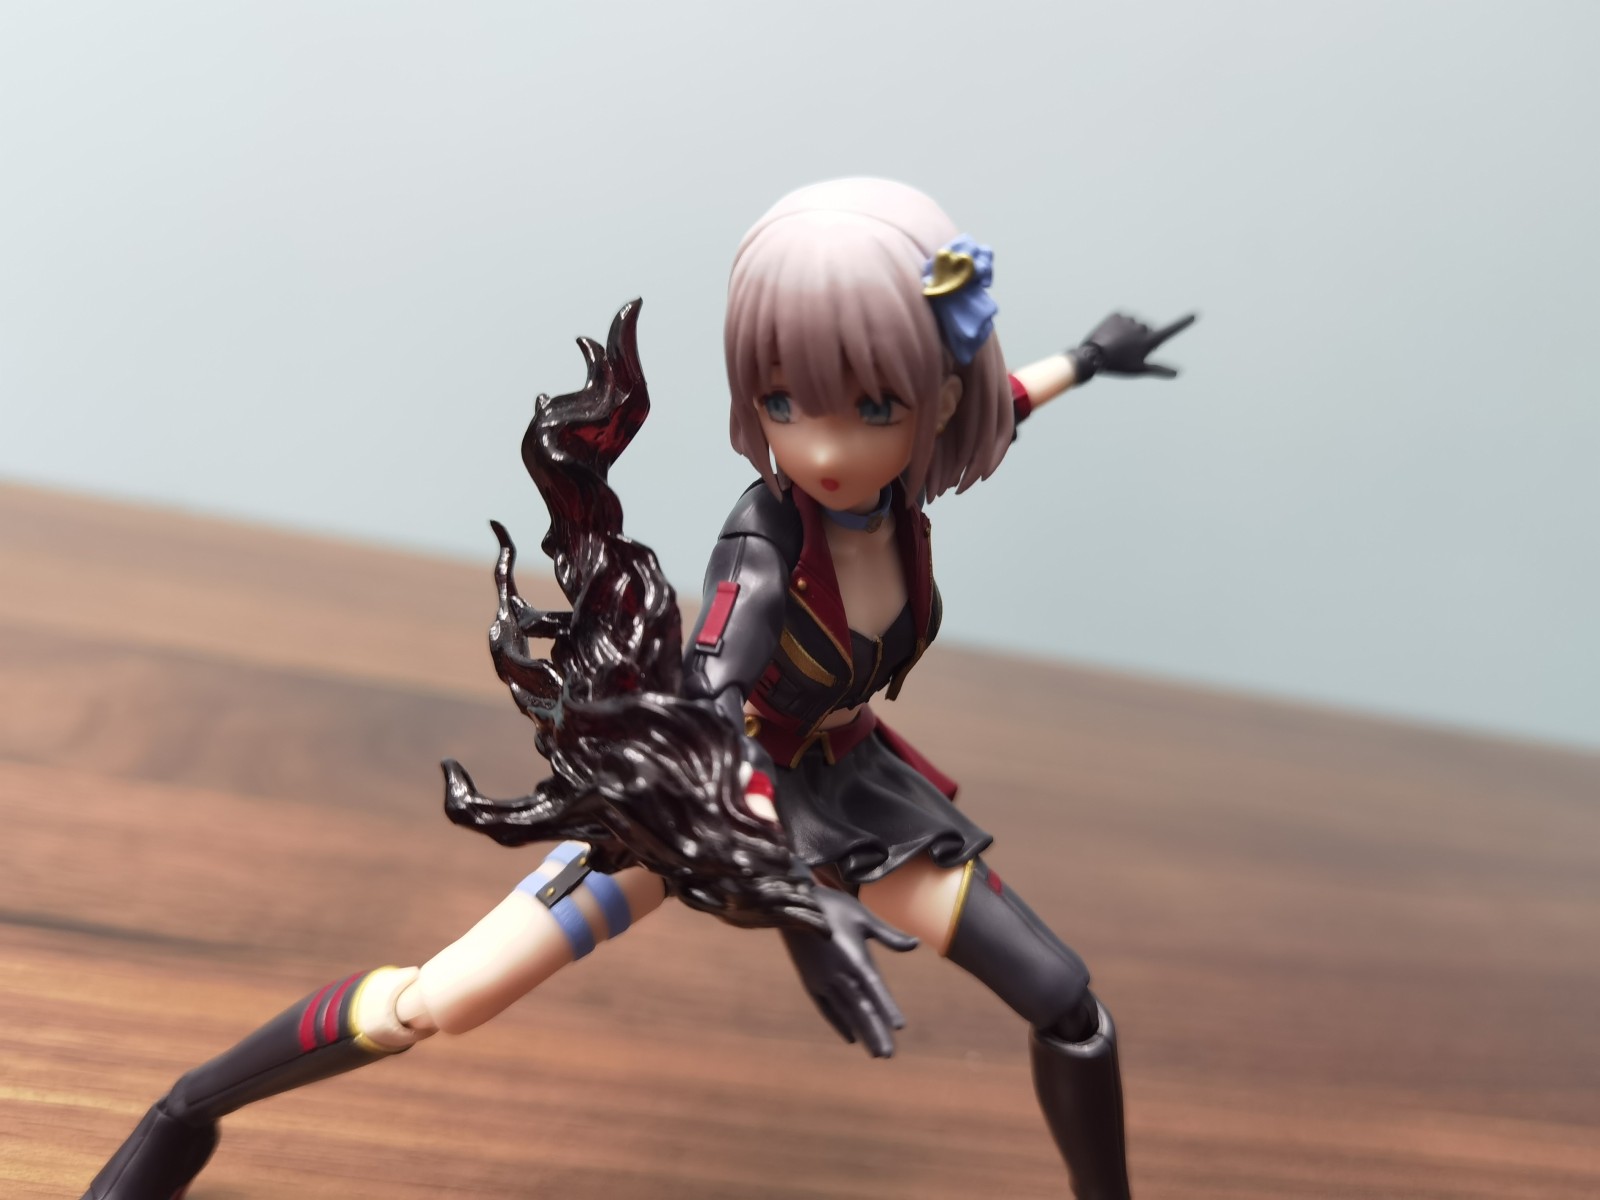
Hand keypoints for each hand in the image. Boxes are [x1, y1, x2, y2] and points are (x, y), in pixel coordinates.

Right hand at [780, 887, 916, 1057]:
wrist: (794, 903)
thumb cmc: (833, 906)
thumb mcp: (863, 917)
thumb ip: (888, 935)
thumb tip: (915, 944)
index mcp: (854, 958)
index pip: (874, 988)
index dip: (887, 1007)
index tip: (899, 1026)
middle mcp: (838, 975)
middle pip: (861, 1007)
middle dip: (875, 1031)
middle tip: (888, 1054)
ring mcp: (822, 981)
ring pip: (845, 1012)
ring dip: (861, 1032)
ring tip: (875, 1053)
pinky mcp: (811, 983)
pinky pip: (827, 1009)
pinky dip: (839, 1023)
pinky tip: (851, 1037)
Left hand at [1072, 312, 1195, 379]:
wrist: (1093, 356)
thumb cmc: (1119, 366)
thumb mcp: (1139, 369)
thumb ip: (1160, 370)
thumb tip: (1179, 373)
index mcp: (1149, 340)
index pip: (1171, 330)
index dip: (1184, 323)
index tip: (1195, 314)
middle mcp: (1142, 327)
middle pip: (1148, 329)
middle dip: (1142, 336)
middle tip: (1128, 350)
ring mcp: (1129, 320)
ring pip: (1134, 324)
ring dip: (1129, 331)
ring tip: (1117, 344)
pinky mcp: (1117, 314)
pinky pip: (1122, 318)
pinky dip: (1118, 325)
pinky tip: (1111, 335)